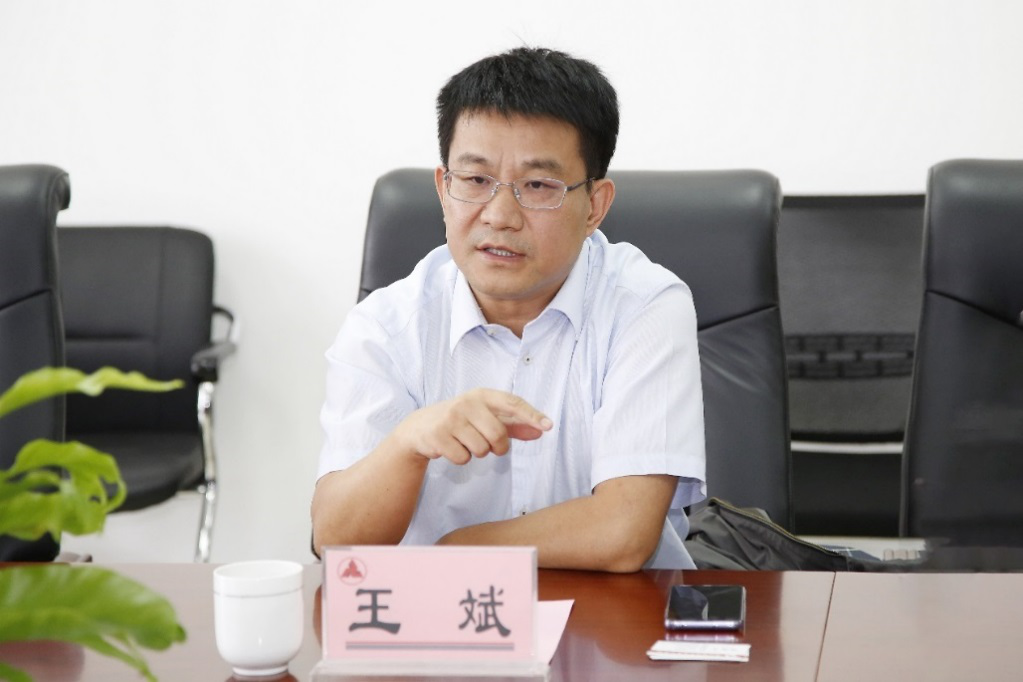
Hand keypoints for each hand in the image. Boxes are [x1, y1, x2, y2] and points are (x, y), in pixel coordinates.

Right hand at [395, 388, 551, 464]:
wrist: (419, 428)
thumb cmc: (460, 421)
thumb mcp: (484, 417)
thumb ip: (513, 425)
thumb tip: (541, 431)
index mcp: (481, 395)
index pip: (512, 403)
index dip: (531, 415)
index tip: (548, 426)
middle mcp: (467, 403)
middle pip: (498, 435)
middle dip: (498, 448)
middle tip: (490, 447)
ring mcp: (451, 418)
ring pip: (481, 449)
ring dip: (477, 453)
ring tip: (464, 442)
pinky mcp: (438, 435)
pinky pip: (463, 458)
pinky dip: (461, 458)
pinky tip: (451, 447)